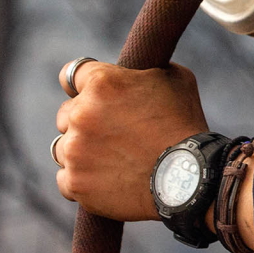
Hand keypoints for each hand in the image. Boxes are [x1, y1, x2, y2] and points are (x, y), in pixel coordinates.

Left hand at [55, 61, 208, 220]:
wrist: (190, 178)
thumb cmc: (185, 124)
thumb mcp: (173, 77)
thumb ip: (144, 70)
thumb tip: (136, 71)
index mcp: (101, 82)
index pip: (71, 75)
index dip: (82, 84)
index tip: (87, 93)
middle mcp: (81, 113)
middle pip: (65, 113)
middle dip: (84, 120)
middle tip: (111, 133)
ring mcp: (75, 150)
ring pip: (63, 147)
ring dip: (80, 151)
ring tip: (109, 160)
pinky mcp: (76, 182)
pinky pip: (65, 179)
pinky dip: (81, 180)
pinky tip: (102, 180)